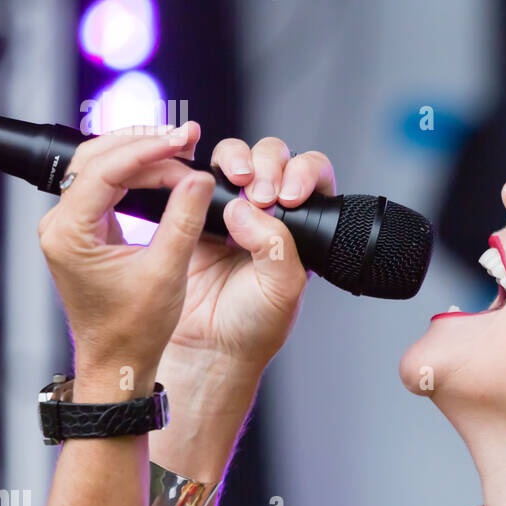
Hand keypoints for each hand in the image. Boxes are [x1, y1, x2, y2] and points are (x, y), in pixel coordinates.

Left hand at [38, 122, 213, 396]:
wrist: (120, 360)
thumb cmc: (136, 329)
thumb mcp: (167, 271)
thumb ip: (183, 220)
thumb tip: (199, 179)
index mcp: (70, 234)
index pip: (105, 170)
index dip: (148, 149)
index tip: (183, 140)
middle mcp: (62, 224)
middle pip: (96, 157)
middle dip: (144, 142)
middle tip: (186, 136)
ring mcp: (71, 225)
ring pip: (100, 165)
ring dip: (142, 153)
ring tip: (182, 149)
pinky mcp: (87, 229)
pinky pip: (107, 184)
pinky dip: (138, 172)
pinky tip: (167, 170)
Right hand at [160, 132, 335, 373]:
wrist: (207, 348)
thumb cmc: (254, 325)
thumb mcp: (282, 288)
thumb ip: (275, 246)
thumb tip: (246, 207)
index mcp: (301, 226)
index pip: (312, 176)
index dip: (304, 173)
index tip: (290, 196)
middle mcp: (269, 211)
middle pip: (274, 157)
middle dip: (270, 165)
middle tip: (263, 196)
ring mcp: (230, 209)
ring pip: (236, 158)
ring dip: (237, 160)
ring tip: (237, 184)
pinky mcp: (193, 212)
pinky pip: (195, 178)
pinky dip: (198, 173)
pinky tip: (201, 189)